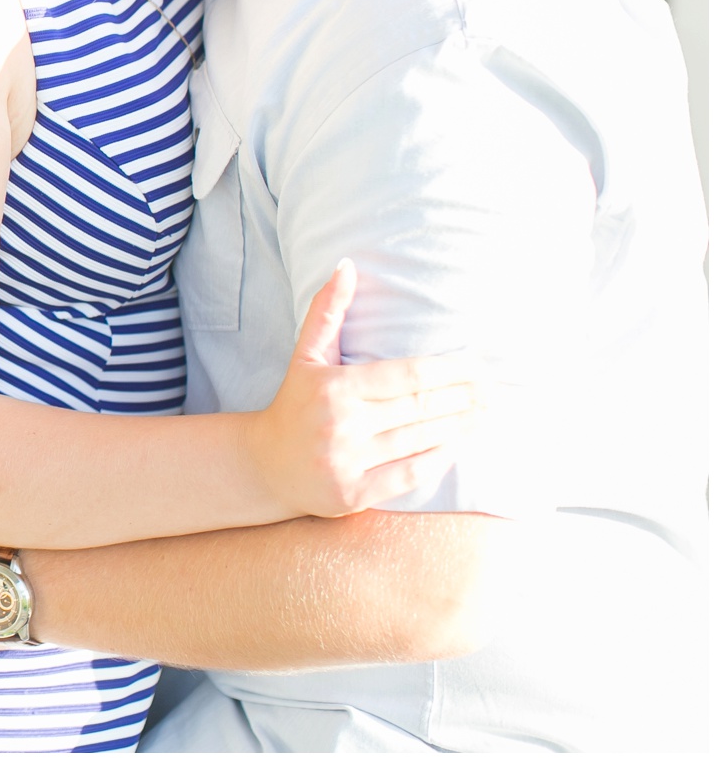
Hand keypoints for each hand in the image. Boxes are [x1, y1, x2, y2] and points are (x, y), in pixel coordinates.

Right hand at [245, 259, 483, 518]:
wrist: (265, 466)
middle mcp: (340, 424)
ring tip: (487, 413)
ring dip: (460, 426)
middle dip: (463, 397)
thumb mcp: (306, 355)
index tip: (477, 367)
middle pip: (419, 407)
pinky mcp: (353, 494)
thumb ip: (327, 311)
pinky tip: (460, 445)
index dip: (448, 371)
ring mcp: (346, 462)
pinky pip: (409, 475)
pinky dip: (439, 460)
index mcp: (333, 387)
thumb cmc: (294, 404)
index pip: (405, 375)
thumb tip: (347, 265)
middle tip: (495, 389)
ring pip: (419, 439)